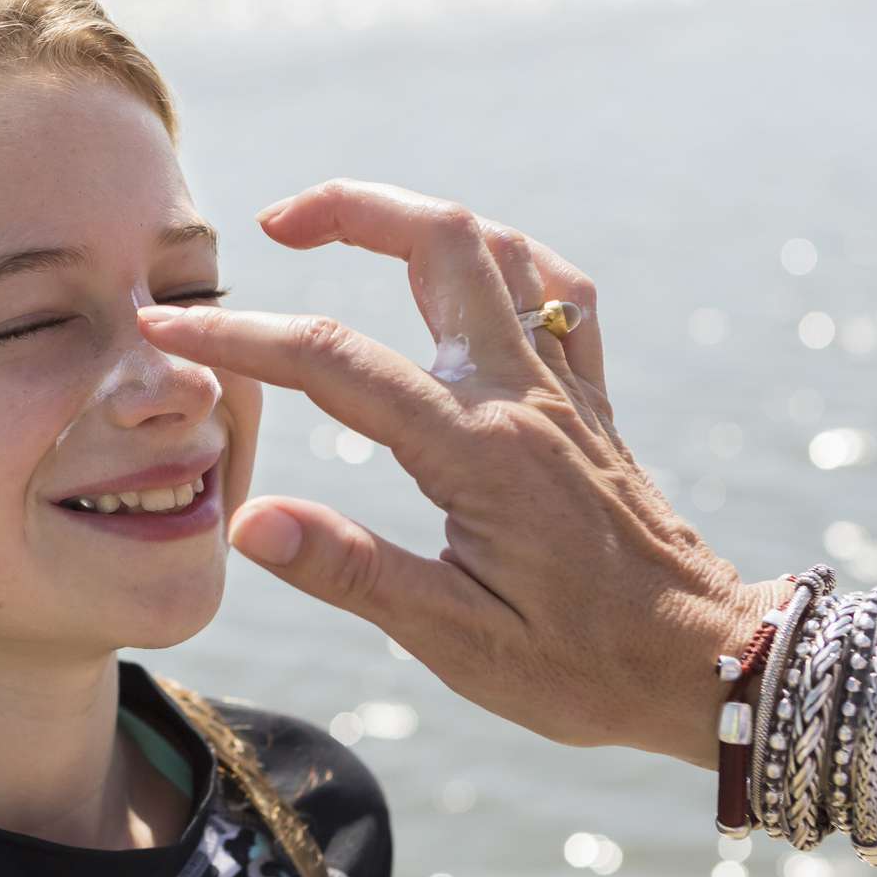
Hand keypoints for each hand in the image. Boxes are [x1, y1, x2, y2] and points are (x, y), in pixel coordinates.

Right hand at [138, 179, 786, 764]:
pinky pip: (556, 291)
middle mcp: (523, 396)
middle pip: (438, 242)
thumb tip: (250, 521)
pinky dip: (502, 260)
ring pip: (496, 247)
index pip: (335, 365)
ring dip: (414, 220)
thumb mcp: (457, 642)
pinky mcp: (591, 402)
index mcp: (478, 451)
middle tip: (272, 226)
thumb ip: (351, 572)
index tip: (169, 327)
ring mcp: (565, 389)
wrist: (707, 666)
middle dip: (347, 209)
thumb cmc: (582, 666)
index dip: (242, 338)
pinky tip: (467, 279)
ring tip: (345, 234)